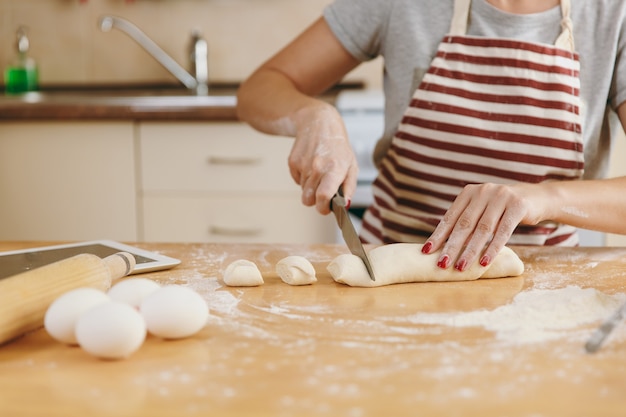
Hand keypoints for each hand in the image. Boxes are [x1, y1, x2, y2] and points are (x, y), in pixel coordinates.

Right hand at [288, 103, 358, 213]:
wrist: (319, 123)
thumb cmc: (337, 146)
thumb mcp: (352, 165)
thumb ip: (350, 187)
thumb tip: (346, 205)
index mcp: (335, 168)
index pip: (324, 196)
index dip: (323, 208)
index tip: (325, 208)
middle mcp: (317, 166)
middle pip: (308, 199)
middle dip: (315, 200)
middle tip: (323, 192)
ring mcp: (303, 164)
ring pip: (303, 191)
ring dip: (310, 187)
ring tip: (319, 172)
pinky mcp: (293, 162)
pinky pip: (296, 181)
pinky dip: (303, 178)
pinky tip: (310, 165)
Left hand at [422, 182, 539, 270]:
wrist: (536, 198)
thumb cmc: (502, 210)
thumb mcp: (482, 211)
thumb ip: (467, 222)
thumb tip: (443, 248)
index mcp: (468, 193)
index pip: (450, 217)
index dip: (438, 235)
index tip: (426, 251)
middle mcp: (482, 192)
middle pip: (464, 224)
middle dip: (451, 246)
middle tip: (441, 264)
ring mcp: (501, 197)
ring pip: (482, 229)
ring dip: (470, 250)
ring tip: (460, 267)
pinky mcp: (518, 206)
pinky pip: (503, 231)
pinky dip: (493, 248)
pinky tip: (484, 262)